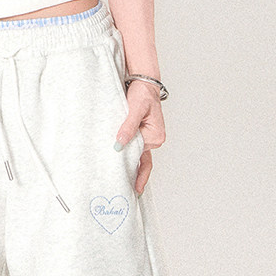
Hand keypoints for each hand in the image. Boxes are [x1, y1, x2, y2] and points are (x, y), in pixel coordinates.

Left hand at [115, 78, 163, 195]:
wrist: (142, 83)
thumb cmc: (142, 94)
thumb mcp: (135, 109)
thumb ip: (128, 126)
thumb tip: (120, 143)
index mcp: (155, 136)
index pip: (140, 156)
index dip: (132, 169)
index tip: (129, 184)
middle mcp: (154, 139)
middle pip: (142, 161)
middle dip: (135, 176)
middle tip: (128, 193)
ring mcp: (147, 137)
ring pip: (137, 156)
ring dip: (130, 166)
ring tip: (121, 183)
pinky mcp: (140, 134)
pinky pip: (134, 149)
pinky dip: (128, 157)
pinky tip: (120, 167)